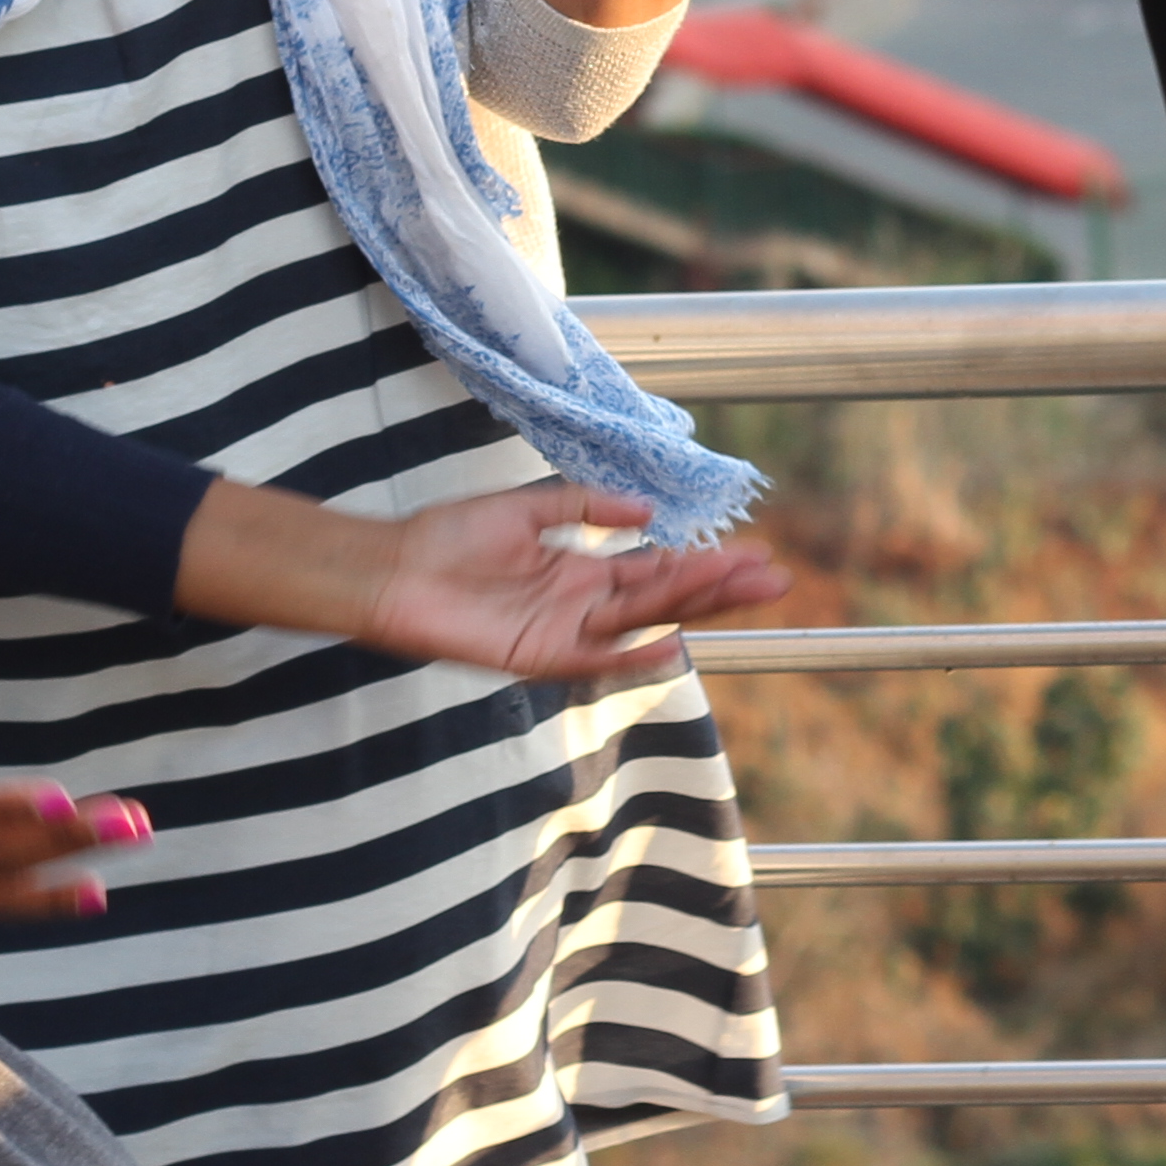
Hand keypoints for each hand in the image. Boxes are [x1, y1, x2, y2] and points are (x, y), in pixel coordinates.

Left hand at [352, 481, 788, 684]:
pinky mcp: (537, 656)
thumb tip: (648, 513)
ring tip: (743, 589)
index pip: (657, 569)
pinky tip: (672, 643)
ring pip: (642, 619)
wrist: (391, 569)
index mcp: (582, 572)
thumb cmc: (449, 538)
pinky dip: (632, 654)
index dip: (703, 562)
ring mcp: (564, 632)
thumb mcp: (528, 506)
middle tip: (774, 576)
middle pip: (665, 596)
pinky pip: (594, 658)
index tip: (750, 551)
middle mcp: (582, 605)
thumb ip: (586, 506)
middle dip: (719, 586)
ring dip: (693, 606)